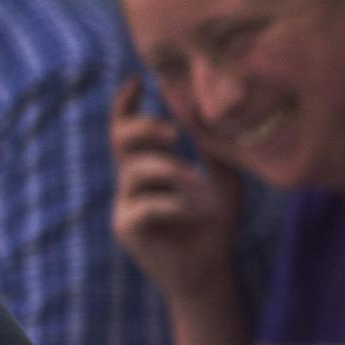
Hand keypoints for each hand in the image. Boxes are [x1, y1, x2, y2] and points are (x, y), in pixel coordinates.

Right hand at [109, 77, 241, 300]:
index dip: (126, 103)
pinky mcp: (127, 228)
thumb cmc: (216, 220)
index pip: (127, 127)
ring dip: (173, 172)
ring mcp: (125, 204)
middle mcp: (131, 181)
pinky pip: (145, 206)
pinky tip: (198, 212)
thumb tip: (217, 113)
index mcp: (149, 164)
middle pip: (120, 140)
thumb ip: (215, 150)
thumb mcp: (223, 178)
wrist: (213, 266)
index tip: (137, 78)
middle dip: (146, 128)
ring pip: (136, 172)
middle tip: (176, 131)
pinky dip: (176, 204)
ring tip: (201, 182)